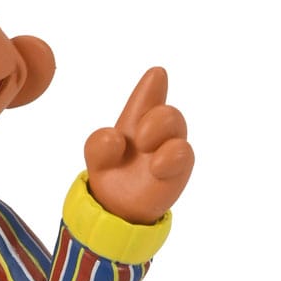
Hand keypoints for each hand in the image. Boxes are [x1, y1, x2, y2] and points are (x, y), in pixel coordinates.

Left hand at [84, 67, 193, 224]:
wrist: (116, 207)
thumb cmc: (113, 172)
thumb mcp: (97, 156)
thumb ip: (97, 144)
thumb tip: (115, 139)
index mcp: (136, 122)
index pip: (146, 100)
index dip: (151, 87)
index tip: (156, 73)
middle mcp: (156, 132)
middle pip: (166, 111)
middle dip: (154, 116)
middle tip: (139, 138)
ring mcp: (168, 150)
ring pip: (177, 126)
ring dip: (160, 128)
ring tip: (144, 145)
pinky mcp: (176, 170)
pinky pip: (184, 154)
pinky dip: (171, 156)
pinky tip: (156, 166)